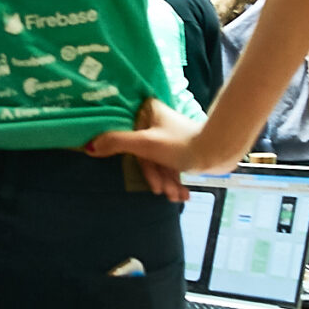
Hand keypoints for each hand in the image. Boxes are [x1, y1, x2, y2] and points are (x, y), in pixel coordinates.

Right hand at [81, 100, 226, 200]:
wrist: (218, 152)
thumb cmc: (181, 145)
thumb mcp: (145, 144)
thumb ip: (116, 143)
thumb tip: (89, 147)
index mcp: (148, 111)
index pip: (127, 134)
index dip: (131, 157)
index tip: (136, 172)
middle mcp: (157, 121)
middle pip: (144, 154)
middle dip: (156, 176)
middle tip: (162, 191)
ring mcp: (169, 136)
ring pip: (159, 163)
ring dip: (166, 183)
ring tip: (176, 197)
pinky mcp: (181, 149)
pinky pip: (170, 167)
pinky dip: (174, 182)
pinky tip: (182, 196)